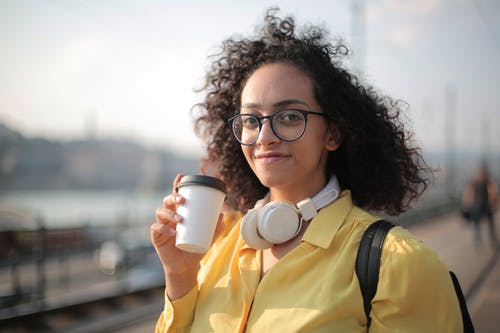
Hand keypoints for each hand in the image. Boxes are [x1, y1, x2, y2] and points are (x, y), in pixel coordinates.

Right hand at [151, 173, 223, 298]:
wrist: (185, 266)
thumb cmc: (195, 248)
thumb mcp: (209, 238)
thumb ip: (216, 227)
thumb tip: (221, 214)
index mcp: (179, 212)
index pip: (176, 195)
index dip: (176, 184)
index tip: (181, 176)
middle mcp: (169, 216)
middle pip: (167, 201)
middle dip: (173, 197)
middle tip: (182, 200)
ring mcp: (161, 225)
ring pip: (160, 212)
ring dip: (169, 213)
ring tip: (180, 219)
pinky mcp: (156, 237)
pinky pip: (157, 228)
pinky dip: (164, 229)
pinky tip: (172, 232)